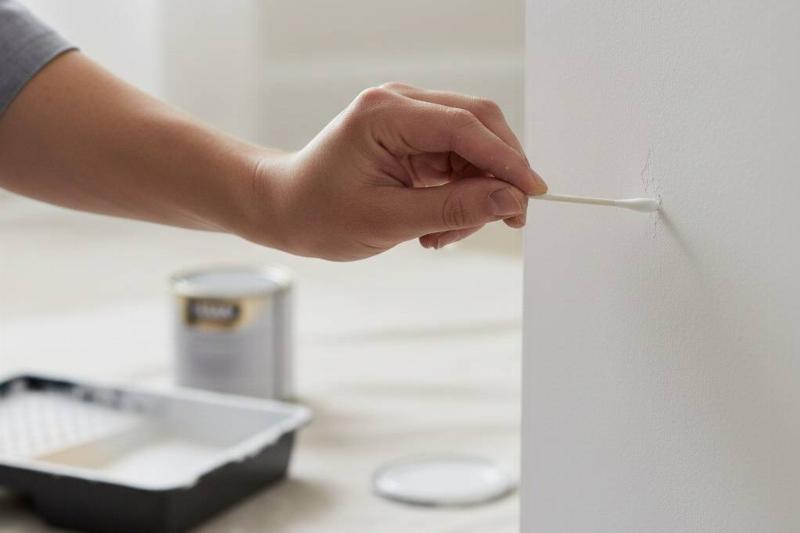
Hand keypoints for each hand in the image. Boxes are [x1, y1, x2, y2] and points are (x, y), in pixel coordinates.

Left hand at [246, 83, 546, 260]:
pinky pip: (456, 160)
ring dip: (475, 192)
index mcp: (385, 113)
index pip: (464, 126)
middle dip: (498, 174)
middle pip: (477, 125)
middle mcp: (400, 104)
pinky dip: (459, 194)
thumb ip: (452, 209)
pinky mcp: (413, 137)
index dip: (506, 160)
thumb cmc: (320, 214)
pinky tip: (436, 226)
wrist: (287, 210)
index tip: (532, 195)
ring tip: (443, 236)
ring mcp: (407, 118)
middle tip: (507, 220)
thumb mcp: (387, 221)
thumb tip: (510, 200)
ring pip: (472, 146)